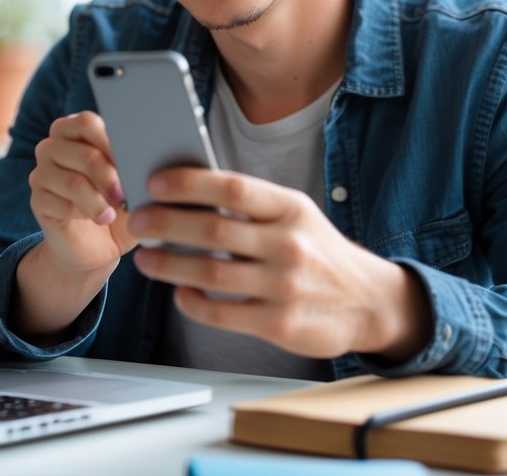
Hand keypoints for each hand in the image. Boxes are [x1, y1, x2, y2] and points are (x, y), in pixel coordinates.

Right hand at [12, 111, 135, 338]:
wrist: (98, 247)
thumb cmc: (120, 207)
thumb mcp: (134, 184)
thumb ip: (138, 165)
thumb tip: (149, 155)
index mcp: (77, 131)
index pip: (87, 123)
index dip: (111, 142)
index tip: (131, 164)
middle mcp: (53, 146)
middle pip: (83, 154)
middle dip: (110, 177)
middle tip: (125, 197)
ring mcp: (42, 173)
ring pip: (73, 182)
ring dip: (99, 201)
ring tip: (113, 213)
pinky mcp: (37, 200)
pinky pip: (60, 204)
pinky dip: (84, 213)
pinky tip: (98, 220)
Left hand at [127, 168, 431, 361]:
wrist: (368, 301)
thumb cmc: (317, 251)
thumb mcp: (295, 216)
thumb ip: (250, 206)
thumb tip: (185, 192)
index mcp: (291, 208)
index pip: (234, 189)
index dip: (190, 184)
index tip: (155, 182)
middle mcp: (290, 245)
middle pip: (215, 231)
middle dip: (167, 223)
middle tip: (138, 219)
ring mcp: (285, 286)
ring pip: (212, 274)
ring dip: (170, 264)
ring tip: (145, 258)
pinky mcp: (279, 324)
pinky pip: (222, 313)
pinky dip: (194, 303)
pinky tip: (180, 293)